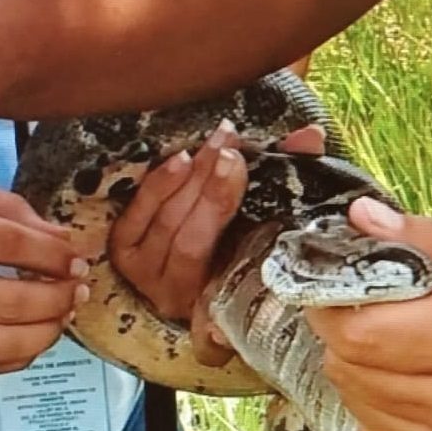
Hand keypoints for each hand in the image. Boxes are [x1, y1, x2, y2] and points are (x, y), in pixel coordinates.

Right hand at [0, 181, 86, 373]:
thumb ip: (4, 210)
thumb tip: (60, 238)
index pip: (8, 245)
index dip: (54, 254)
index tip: (78, 256)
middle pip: (11, 299)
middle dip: (60, 296)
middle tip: (79, 288)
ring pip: (2, 343)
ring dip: (48, 331)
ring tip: (63, 314)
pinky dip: (20, 356)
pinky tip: (33, 337)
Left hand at [109, 122, 326, 365]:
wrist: (181, 262)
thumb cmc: (234, 237)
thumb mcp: (262, 221)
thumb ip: (287, 181)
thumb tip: (310, 135)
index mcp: (220, 295)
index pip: (230, 263)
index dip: (239, 225)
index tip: (249, 182)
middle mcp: (179, 294)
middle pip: (193, 238)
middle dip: (214, 191)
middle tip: (231, 153)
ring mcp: (145, 274)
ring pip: (168, 224)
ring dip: (191, 179)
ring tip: (214, 146)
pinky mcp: (121, 251)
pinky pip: (138, 216)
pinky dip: (159, 186)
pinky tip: (179, 159)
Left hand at [309, 197, 431, 430]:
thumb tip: (361, 220)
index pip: (358, 329)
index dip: (332, 300)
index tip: (336, 279)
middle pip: (350, 368)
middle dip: (343, 330)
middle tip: (366, 305)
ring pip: (360, 406)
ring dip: (359, 371)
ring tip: (393, 344)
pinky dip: (381, 410)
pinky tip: (409, 385)